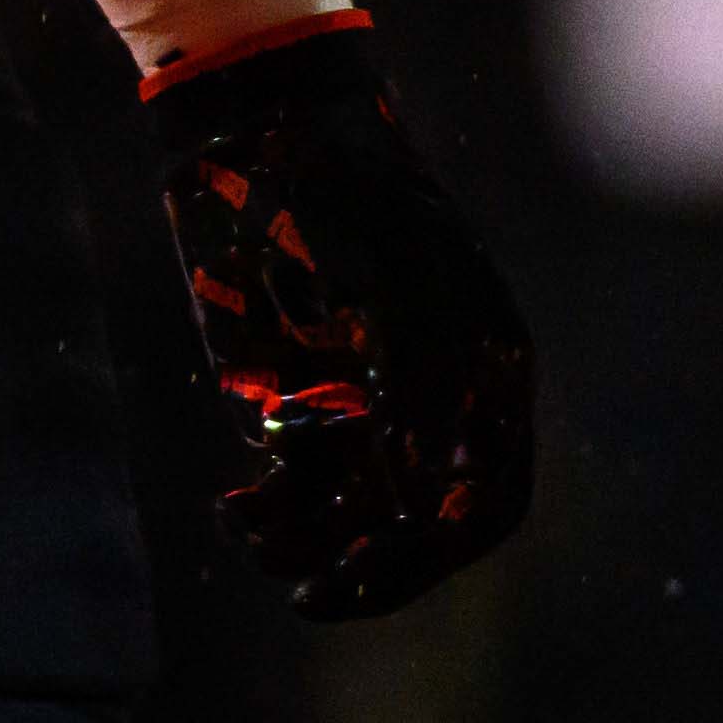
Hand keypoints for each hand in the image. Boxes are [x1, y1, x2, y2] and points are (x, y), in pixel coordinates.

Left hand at [150, 28, 533, 620]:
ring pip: (351, 526)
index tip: (399, 546)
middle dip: (374, 570)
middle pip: (419, 528)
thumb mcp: (387, 273)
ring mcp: (360, 412)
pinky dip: (267, 523)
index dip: (454, 535)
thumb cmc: (341, 184)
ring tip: (254, 535)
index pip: (490, 491)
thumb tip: (433, 484)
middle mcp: (426, 406)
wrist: (256, 131)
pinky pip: (294, 499)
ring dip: (308, 554)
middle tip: (318, 592)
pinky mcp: (295, 410)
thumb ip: (415, 375)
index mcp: (480, 368)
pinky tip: (232, 510)